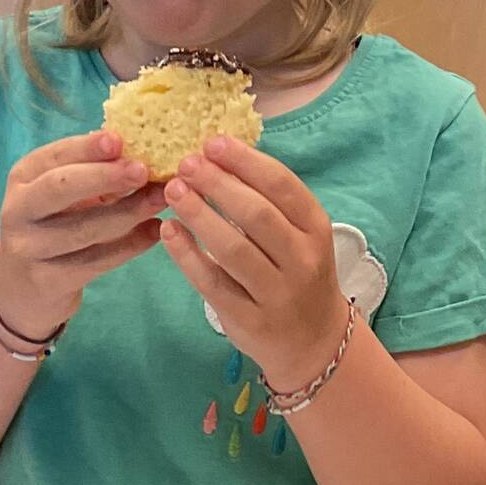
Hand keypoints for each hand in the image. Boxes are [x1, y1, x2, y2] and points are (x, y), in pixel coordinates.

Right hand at [0, 131, 165, 336]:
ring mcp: (29, 248)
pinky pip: (95, 261)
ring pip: (83, 229)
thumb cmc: (54, 223)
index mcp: (24, 177)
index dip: (86, 148)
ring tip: (160, 199)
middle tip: (143, 170)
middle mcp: (19, 210)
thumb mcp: (64, 192)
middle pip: (59, 189)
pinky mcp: (47, 281)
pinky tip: (155, 232)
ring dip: (128, 212)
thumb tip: (142, 153)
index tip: (119, 140)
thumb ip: (95, 172)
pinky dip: (129, 245)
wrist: (23, 285)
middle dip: (103, 176)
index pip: (54, 156)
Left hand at [160, 137, 344, 389]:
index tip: (212, 142)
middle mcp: (302, 260)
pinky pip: (212, 282)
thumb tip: (219, 158)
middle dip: (218, 184)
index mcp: (316, 229)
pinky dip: (187, 255)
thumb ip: (270, 202)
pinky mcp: (248, 319)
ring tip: (173, 190)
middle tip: (186, 163)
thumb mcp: (301, 236)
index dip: (245, 161)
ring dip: (199, 214)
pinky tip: (168, 231)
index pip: (282, 186)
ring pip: (233, 248)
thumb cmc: (299, 274)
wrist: (313, 342)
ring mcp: (277, 293)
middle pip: (257, 214)